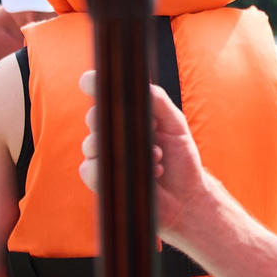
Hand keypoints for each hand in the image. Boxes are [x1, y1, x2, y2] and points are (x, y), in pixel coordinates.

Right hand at [80, 72, 217, 243]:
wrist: (186, 196)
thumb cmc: (181, 159)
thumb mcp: (175, 124)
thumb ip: (158, 102)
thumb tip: (141, 84)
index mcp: (126, 115)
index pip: (101, 94)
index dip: (91, 83)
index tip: (90, 80)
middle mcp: (110, 133)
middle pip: (93, 117)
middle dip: (117, 121)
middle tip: (150, 131)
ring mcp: (103, 157)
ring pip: (91, 144)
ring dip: (127, 150)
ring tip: (157, 156)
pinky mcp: (100, 180)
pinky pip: (90, 170)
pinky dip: (120, 170)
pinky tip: (147, 173)